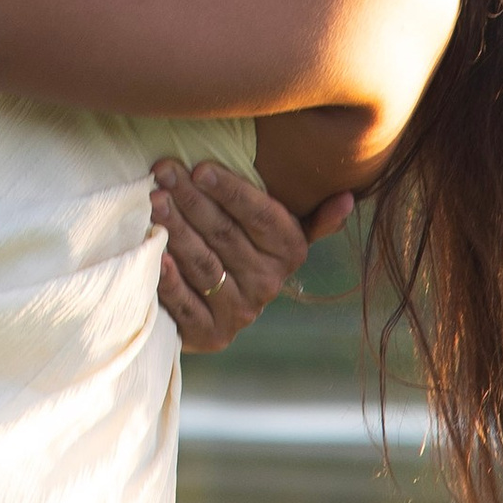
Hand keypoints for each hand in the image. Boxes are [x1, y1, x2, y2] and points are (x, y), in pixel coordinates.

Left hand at [151, 154, 355, 352]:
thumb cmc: (241, 242)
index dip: (230, 191)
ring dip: (178, 230)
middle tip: (164, 174)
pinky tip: (157, 252)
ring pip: (206, 265)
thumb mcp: (276, 226)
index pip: (262, 216)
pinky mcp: (210, 335)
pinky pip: (187, 304)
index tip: (199, 167)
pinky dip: (170, 279)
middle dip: (192, 200)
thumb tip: (347, 198)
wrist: (212, 300)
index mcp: (289, 252)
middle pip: (226, 236)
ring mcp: (240, 313)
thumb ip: (312, 214)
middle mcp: (269, 284)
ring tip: (154, 200)